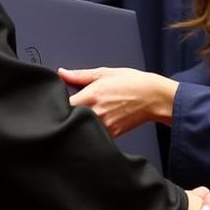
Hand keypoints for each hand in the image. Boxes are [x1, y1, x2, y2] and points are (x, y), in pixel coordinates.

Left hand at [58, 66, 177, 135]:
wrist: (153, 97)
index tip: (57, 103)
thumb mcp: (104, 73)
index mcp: (90, 97)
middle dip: (66, 116)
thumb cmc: (131, 83)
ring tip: (84, 116)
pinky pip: (94, 135)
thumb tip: (61, 73)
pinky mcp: (111, 136)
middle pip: (69, 121)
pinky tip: (96, 122)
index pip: (61, 107)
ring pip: (81, 130)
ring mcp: (103, 127)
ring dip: (78, 124)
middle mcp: (94, 114)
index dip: (56, 106)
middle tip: (69, 110)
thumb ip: (79, 75)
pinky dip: (91, 130)